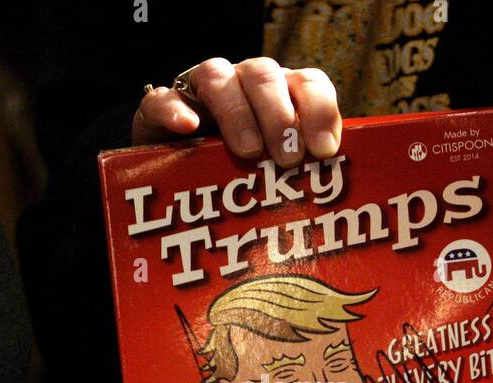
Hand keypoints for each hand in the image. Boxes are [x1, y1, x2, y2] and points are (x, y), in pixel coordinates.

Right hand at [133, 57, 341, 166]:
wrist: (179, 177)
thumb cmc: (242, 177)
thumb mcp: (275, 174)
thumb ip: (301, 174)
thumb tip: (331, 197)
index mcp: (282, 94)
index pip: (308, 83)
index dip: (320, 111)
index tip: (323, 151)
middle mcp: (244, 83)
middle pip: (264, 75)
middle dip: (280, 116)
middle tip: (288, 159)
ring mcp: (201, 92)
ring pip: (217, 76)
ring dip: (237, 112)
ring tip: (249, 152)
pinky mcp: (161, 107)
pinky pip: (163, 98)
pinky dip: (176, 110)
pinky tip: (188, 128)